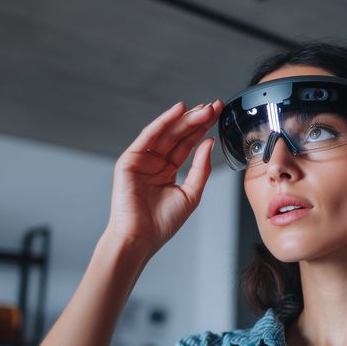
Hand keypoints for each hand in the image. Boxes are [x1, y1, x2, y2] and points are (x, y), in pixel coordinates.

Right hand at [104, 99, 223, 258]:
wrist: (140, 238)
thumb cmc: (162, 223)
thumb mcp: (191, 193)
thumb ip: (200, 168)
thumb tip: (209, 143)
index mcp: (168, 171)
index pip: (187, 145)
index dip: (202, 130)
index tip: (217, 115)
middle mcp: (155, 163)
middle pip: (178, 136)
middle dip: (196, 120)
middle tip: (214, 107)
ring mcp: (142, 160)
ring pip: (166, 133)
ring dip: (184, 119)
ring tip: (203, 109)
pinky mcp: (129, 160)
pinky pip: (148, 137)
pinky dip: (163, 122)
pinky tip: (178, 111)